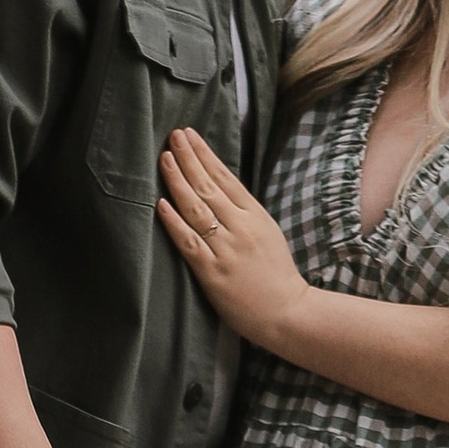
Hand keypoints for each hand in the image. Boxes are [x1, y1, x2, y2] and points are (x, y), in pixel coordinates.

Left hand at [158, 124, 313, 352]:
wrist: (288, 312)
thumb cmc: (275, 275)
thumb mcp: (267, 233)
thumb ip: (244, 212)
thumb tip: (218, 188)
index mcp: (255, 215)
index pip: (226, 177)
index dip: (205, 154)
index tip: (189, 135)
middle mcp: (241, 227)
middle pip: (209, 186)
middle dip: (189, 158)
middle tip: (173, 135)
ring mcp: (226, 249)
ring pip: (197, 209)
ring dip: (178, 181)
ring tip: (165, 158)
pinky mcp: (213, 272)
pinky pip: (189, 242)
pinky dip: (174, 222)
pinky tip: (160, 203)